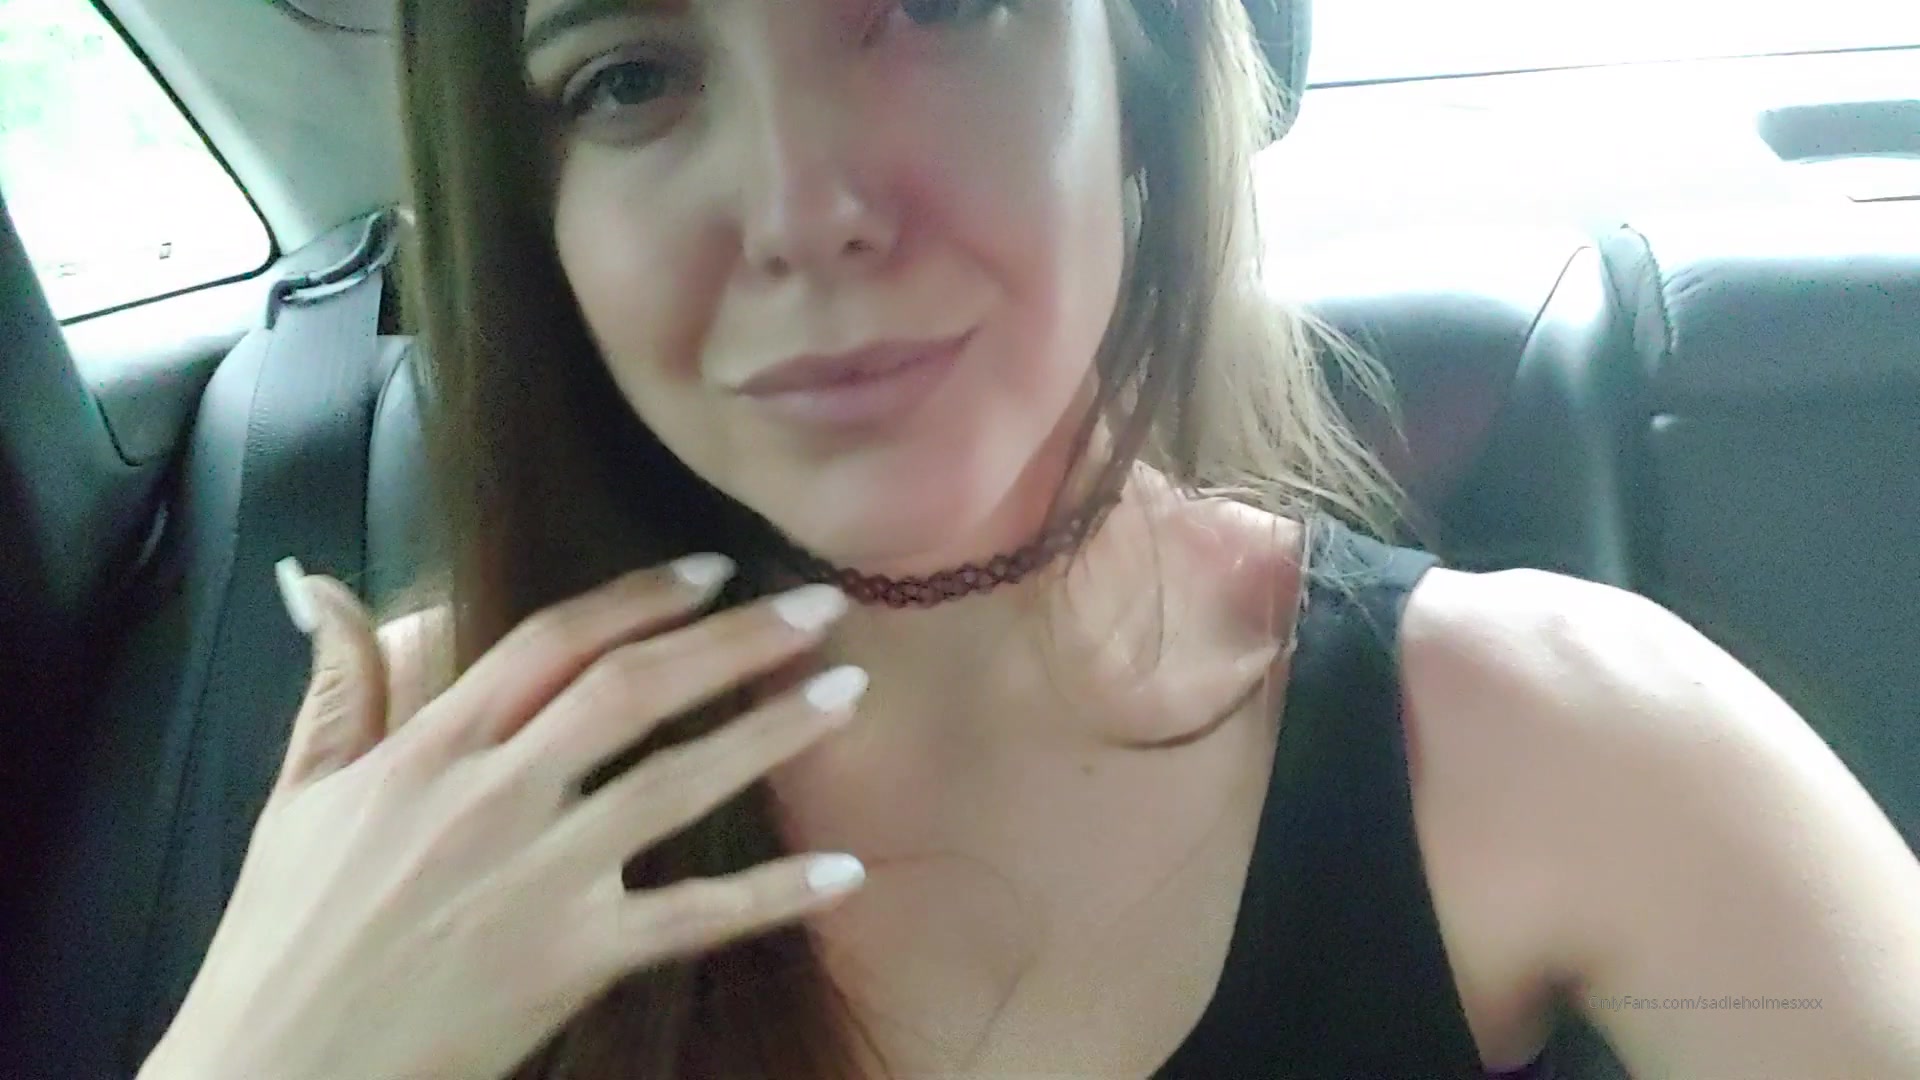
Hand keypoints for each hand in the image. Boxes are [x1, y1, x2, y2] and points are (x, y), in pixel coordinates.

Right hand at [139, 555, 868, 1079]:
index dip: (641, 597)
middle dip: (737, 641)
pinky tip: (845, 872)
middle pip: (637, 691)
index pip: (555, 641)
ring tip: (849, 695)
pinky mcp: (573, 960)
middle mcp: (497, 796)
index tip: (712, 569)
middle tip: (821, 609)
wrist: (279, 1069)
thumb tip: (317, 589)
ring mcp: (541, 877)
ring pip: (679, 782)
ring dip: (773, 732)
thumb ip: (339, 684)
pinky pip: (693, 917)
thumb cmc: (285, 936)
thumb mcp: (297, 796)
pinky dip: (772, 895)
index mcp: (433, 748)